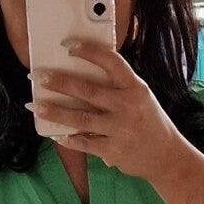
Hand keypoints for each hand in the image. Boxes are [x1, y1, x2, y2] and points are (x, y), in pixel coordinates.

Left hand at [28, 40, 187, 180]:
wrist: (168, 157)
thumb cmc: (149, 122)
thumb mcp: (141, 98)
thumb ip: (117, 87)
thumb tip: (79, 73)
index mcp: (136, 89)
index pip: (112, 62)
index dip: (89, 52)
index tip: (68, 46)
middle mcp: (128, 107)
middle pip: (88, 91)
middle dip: (60, 82)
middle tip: (38, 76)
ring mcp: (120, 130)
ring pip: (81, 119)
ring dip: (55, 112)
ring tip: (35, 106)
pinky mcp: (113, 150)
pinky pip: (84, 143)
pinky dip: (68, 138)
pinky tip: (55, 134)